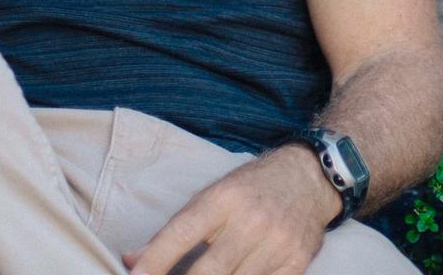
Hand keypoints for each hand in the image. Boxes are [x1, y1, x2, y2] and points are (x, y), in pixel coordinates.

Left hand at [121, 144, 342, 274]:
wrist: (310, 177)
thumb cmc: (252, 188)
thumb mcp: (212, 196)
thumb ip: (175, 230)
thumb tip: (132, 260)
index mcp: (224, 199)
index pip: (181, 235)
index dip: (155, 262)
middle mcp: (251, 220)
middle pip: (207, 272)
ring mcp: (276, 243)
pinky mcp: (296, 262)